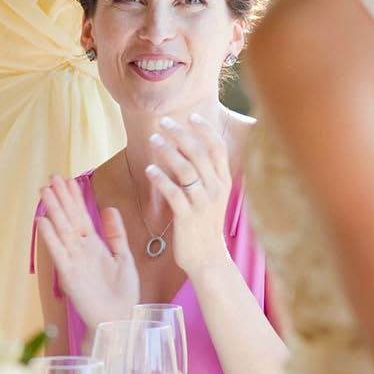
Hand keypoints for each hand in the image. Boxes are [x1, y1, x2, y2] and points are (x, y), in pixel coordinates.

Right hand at [35, 175, 137, 330]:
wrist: (119, 319)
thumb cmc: (123, 292)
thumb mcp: (124, 257)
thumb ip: (115, 233)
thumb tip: (109, 208)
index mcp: (94, 245)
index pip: (82, 216)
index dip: (74, 198)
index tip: (68, 180)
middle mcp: (81, 250)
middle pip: (69, 218)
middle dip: (61, 197)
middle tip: (52, 176)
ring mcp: (74, 261)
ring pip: (61, 230)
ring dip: (53, 210)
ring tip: (45, 191)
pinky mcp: (69, 274)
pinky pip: (58, 252)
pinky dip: (50, 237)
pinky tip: (42, 220)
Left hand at [146, 113, 231, 281]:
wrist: (207, 258)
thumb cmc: (205, 223)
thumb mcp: (212, 195)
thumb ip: (204, 173)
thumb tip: (188, 146)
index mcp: (224, 181)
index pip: (218, 148)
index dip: (205, 129)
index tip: (191, 115)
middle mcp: (216, 189)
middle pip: (199, 153)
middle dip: (181, 134)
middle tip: (163, 122)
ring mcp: (202, 203)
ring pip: (186, 170)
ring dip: (168, 151)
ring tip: (154, 139)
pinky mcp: (186, 217)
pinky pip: (173, 192)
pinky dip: (160, 178)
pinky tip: (149, 169)